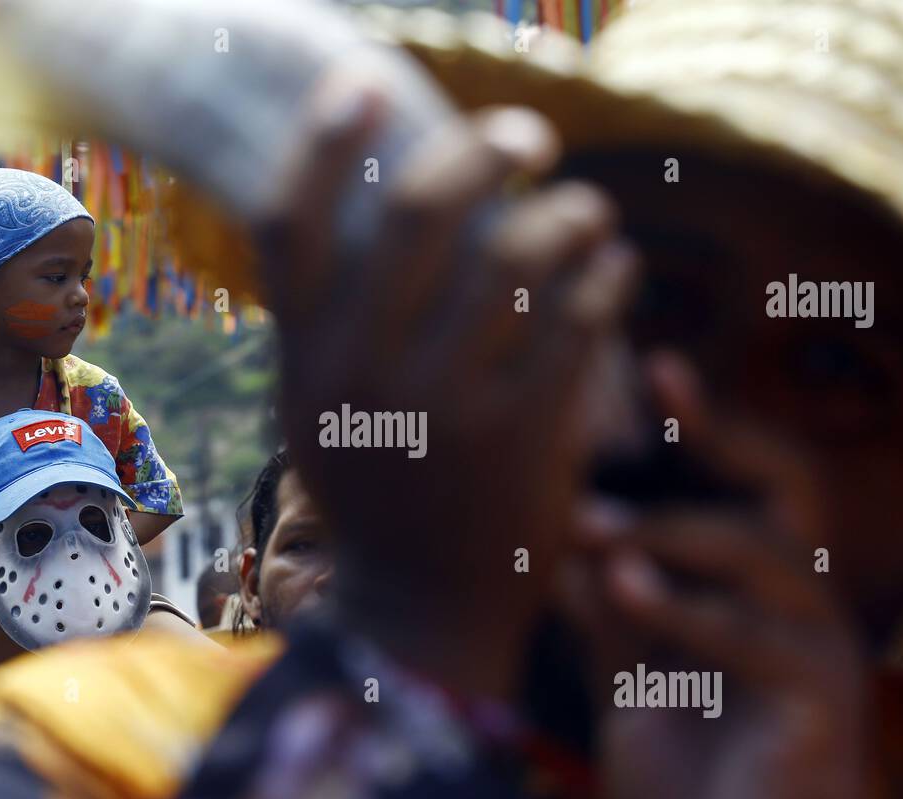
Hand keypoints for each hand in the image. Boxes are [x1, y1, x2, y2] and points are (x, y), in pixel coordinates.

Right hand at [256, 76, 638, 649]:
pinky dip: (606, 276)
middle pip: (420, 214)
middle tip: (529, 134)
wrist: (421, 608)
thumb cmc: (377, 490)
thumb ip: (333, 322)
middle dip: (484, 150)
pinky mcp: (522, 439)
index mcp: (305, 360)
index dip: (323, 141)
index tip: (365, 85)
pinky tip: (613, 270)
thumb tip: (382, 202)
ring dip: (568, 210)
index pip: (289, 223)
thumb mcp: (320, 410)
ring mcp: (444, 408)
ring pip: (519, 255)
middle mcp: (365, 376)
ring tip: (587, 211)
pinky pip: (579, 318)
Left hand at [558, 353, 868, 798]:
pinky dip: (690, 607)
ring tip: (594, 526)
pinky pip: (763, 639)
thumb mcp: (627, 684)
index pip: (745, 488)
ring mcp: (820, 656)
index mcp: (756, 595)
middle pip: (789, 489)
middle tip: (659, 386)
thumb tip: (569, 543)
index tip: (655, 363)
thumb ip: (606, 617)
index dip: (708, 425)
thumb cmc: (685, 781)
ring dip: (679, 530)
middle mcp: (801, 609)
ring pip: (772, 554)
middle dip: (725, 431)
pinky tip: (623, 585)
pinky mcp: (820, 708)